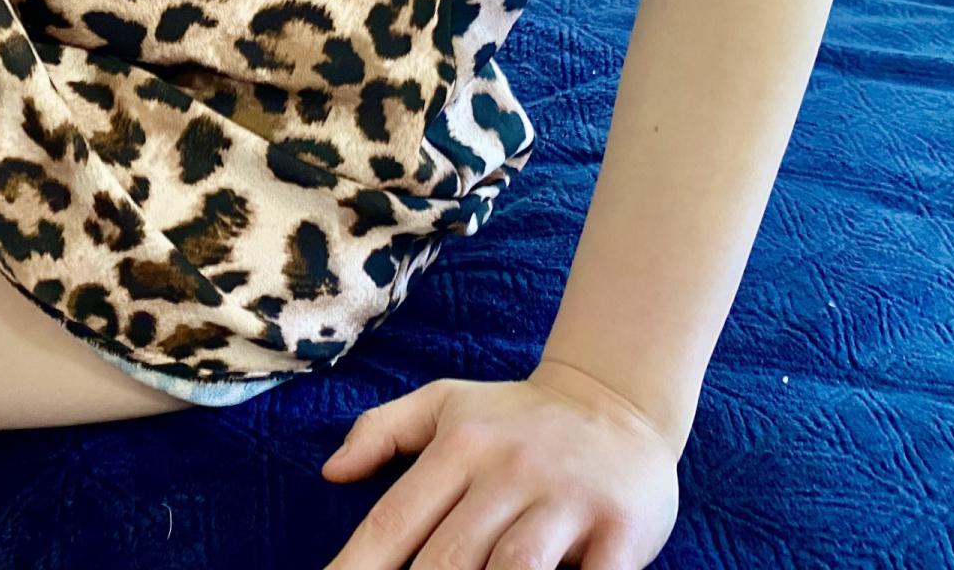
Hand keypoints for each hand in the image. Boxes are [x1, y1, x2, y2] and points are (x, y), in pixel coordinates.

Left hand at [320, 360, 679, 569]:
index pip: (393, 521)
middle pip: (448, 558)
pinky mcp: (621, 529)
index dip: (356, 567)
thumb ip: (380, 431)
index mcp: (459, 448)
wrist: (617, 401)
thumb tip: (331, 473)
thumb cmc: (517, 417)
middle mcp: (509, 472)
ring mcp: (566, 501)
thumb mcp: (444, 404)